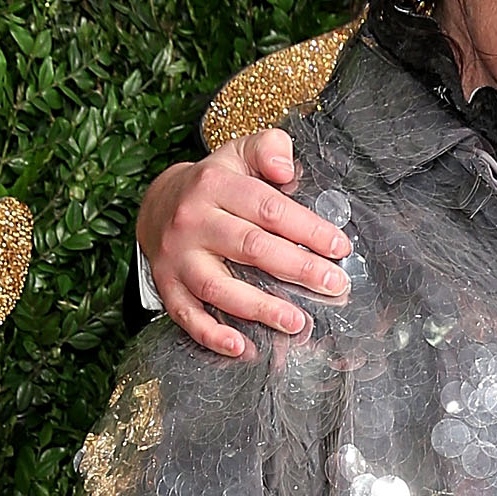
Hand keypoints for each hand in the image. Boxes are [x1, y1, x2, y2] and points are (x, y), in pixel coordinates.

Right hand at [136, 130, 352, 358]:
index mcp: (215, 184)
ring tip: (296, 322)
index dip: (308, 229)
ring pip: (218, 286)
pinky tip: (242, 347)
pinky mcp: (167, 286)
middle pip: (250, 247)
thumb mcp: (238, 152)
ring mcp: (177, 257)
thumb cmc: (213, 184)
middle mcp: (192, 221)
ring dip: (259, 308)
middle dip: (297, 268)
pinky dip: (212, 335)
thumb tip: (286, 168)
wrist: (157, 205)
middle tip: (333, 284)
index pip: (268, 208)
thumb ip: (268, 148)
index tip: (339, 247)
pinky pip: (187, 315)